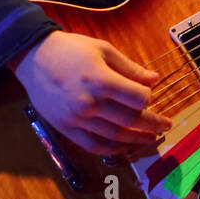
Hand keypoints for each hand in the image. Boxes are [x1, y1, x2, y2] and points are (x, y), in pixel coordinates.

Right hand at [9, 30, 171, 155]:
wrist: (33, 58)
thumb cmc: (70, 49)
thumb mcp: (103, 49)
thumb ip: (129, 67)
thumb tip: (154, 80)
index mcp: (100, 79)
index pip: (136, 98)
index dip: (148, 98)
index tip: (150, 95)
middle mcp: (90, 102)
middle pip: (130, 119)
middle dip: (152, 124)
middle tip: (166, 125)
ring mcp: (77, 118)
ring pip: (115, 136)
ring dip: (136, 139)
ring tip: (151, 138)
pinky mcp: (66, 128)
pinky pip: (93, 145)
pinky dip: (112, 149)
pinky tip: (125, 147)